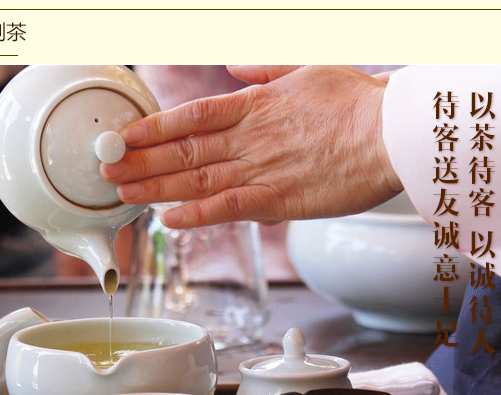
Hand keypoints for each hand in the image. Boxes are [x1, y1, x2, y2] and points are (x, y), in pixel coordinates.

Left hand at [100, 65, 402, 228]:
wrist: (393, 132)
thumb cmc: (357, 102)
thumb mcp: (305, 71)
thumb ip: (264, 72)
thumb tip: (234, 69)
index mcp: (255, 106)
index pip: (191, 116)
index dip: (152, 128)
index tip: (123, 137)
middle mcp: (250, 137)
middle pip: (183, 150)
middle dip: (140, 162)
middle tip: (107, 171)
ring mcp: (261, 168)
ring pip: (196, 179)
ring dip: (155, 188)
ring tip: (123, 195)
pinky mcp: (279, 199)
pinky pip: (228, 208)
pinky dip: (196, 215)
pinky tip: (168, 220)